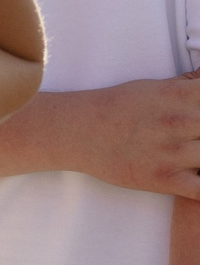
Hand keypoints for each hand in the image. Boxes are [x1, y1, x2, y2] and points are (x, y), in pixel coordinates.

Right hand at [69, 75, 199, 195]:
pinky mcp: (166, 178)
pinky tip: (198, 176)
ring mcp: (174, 151)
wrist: (78, 132)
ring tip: (196, 155)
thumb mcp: (152, 87)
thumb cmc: (115, 107)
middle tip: (198, 137)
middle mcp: (181, 121)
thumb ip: (187, 86)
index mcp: (180, 96)